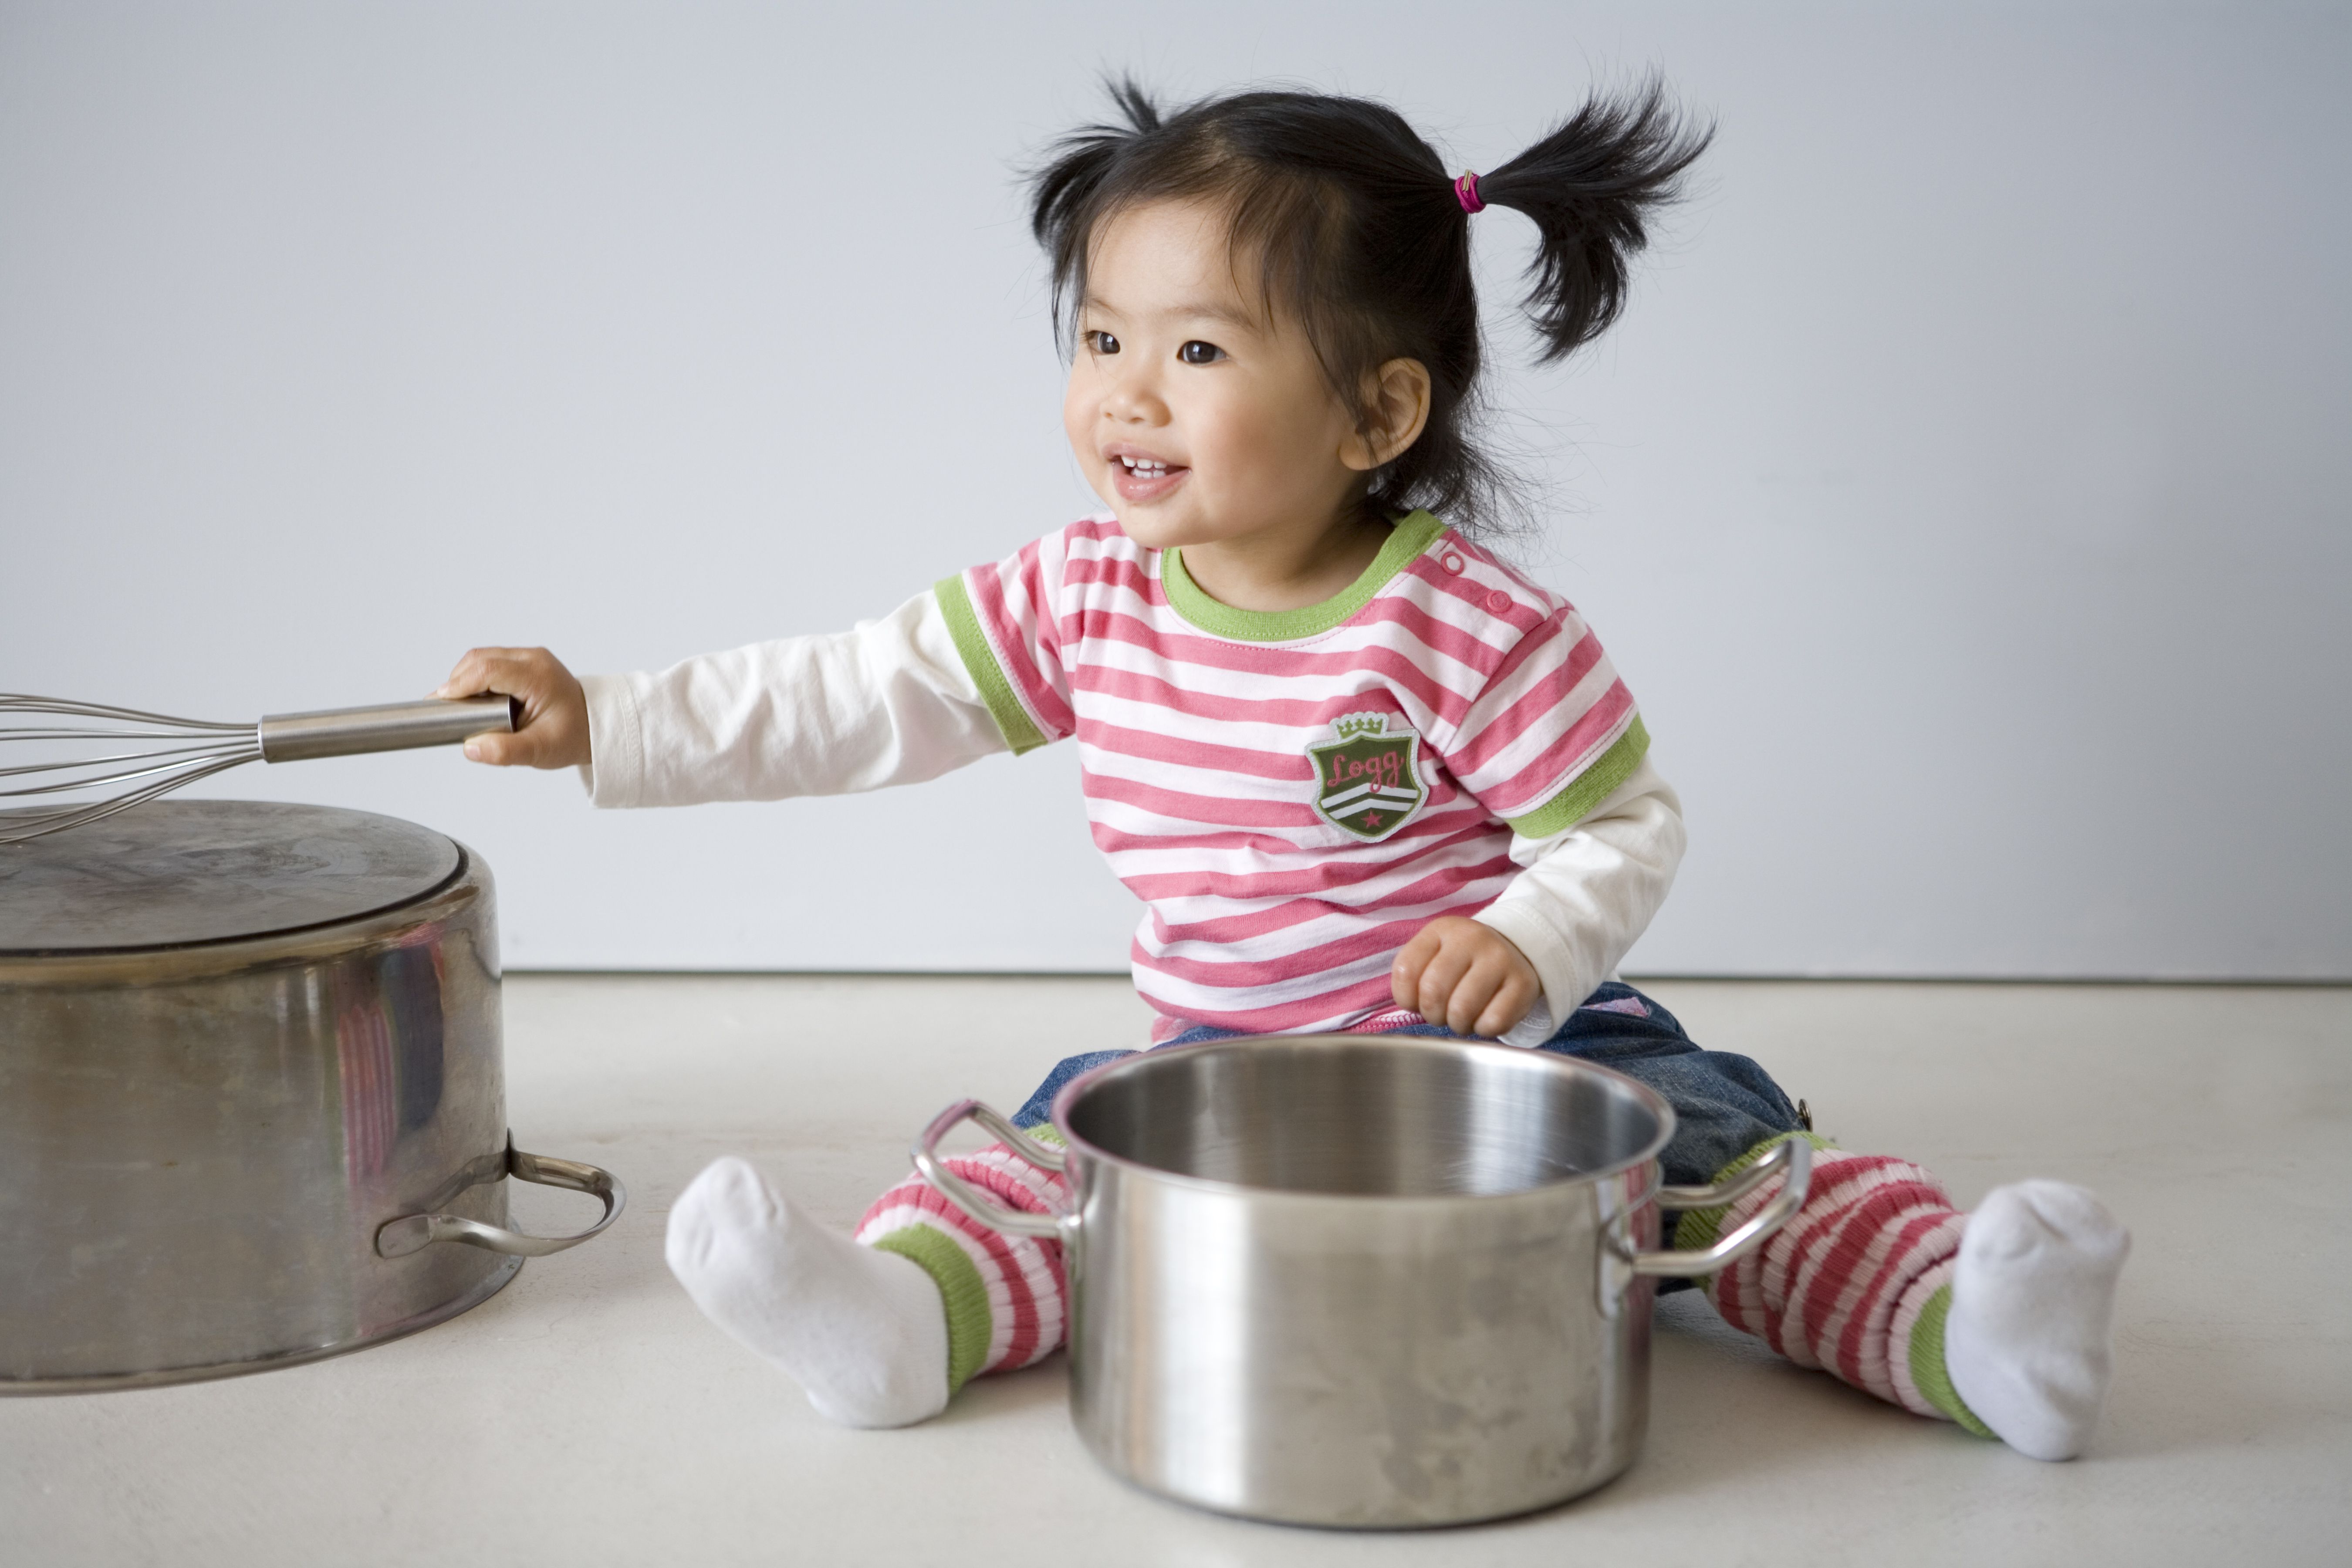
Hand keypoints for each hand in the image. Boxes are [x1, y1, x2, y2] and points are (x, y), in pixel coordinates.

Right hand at [433, 647, 590, 769]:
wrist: (594, 726)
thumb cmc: (571, 737)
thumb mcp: (540, 751)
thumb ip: (505, 751)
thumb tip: (470, 748)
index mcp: (538, 676)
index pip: (488, 670)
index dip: (459, 684)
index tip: (439, 702)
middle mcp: (534, 659)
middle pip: (481, 659)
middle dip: (457, 681)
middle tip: (444, 708)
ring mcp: (530, 657)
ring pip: (483, 658)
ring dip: (465, 679)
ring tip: (456, 706)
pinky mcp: (524, 662)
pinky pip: (491, 663)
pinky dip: (476, 678)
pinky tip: (471, 699)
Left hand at [1391, 917, 1541, 1037]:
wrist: (1516, 950)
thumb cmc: (1464, 962)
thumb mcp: (1434, 954)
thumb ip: (1413, 975)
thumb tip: (1412, 1005)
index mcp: (1442, 930)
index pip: (1406, 970)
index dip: (1407, 998)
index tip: (1418, 1001)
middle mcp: (1471, 938)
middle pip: (1433, 992)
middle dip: (1433, 1014)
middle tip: (1443, 1013)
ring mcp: (1500, 959)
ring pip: (1462, 1009)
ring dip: (1457, 1024)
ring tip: (1463, 1017)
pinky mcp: (1523, 983)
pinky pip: (1493, 1022)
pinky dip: (1483, 1029)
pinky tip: (1484, 1018)